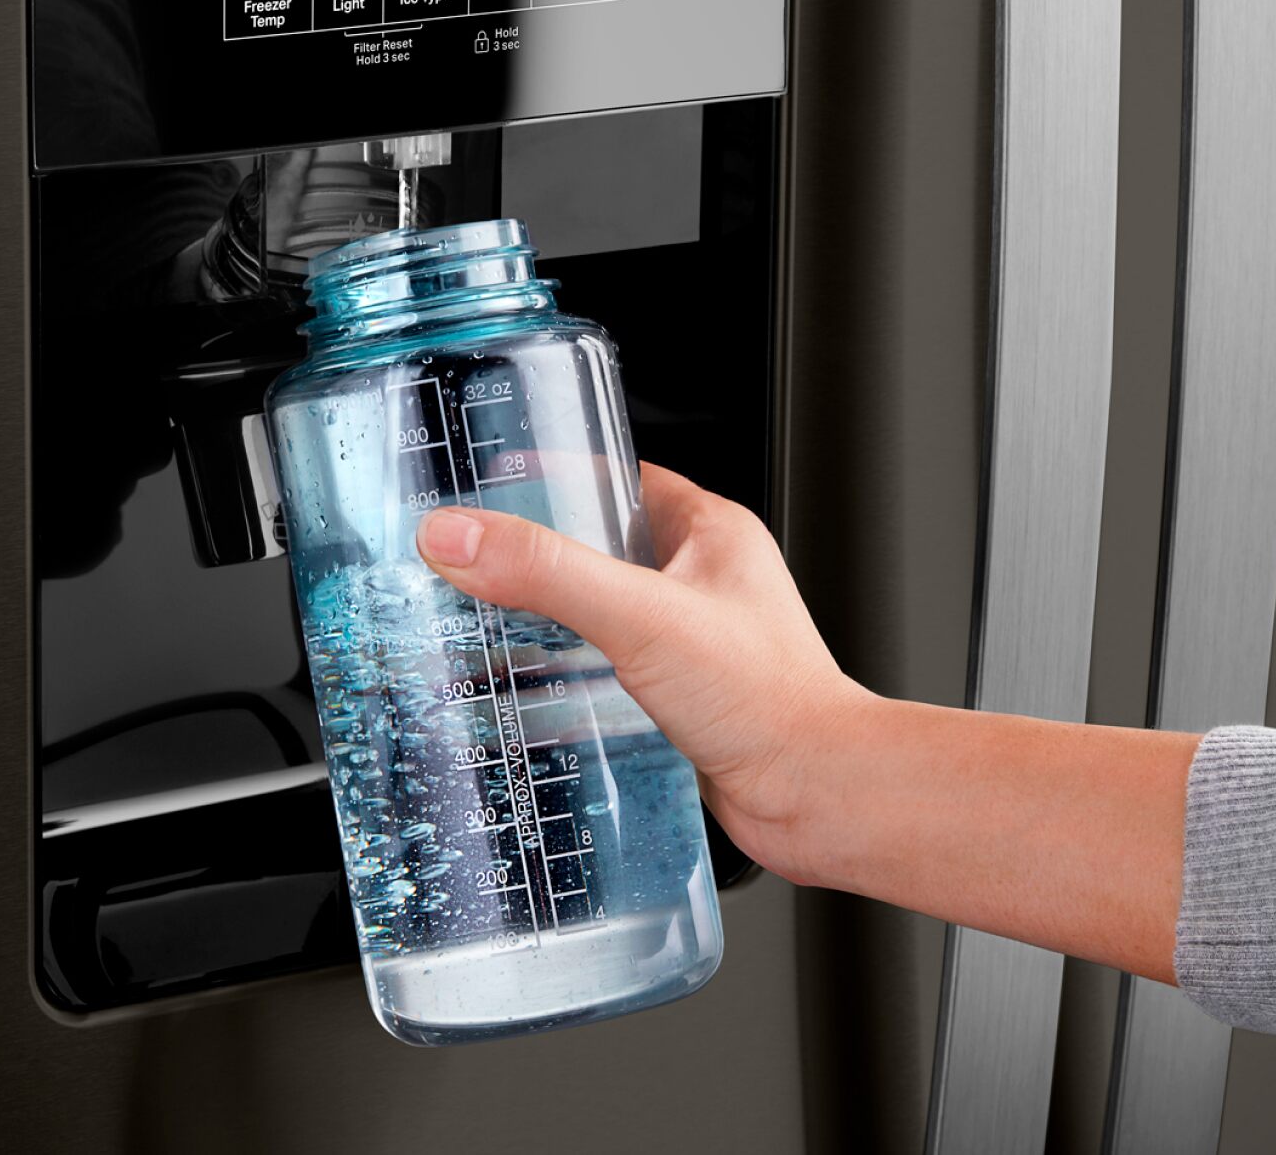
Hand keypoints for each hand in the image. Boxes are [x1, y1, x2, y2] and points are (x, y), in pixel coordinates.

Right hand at [414, 463, 871, 878]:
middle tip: (470, 563)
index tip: (489, 484)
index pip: (617, 479)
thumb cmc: (768, 700)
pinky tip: (528, 696)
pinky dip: (566, 681)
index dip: (552, 478)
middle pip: (598, 551)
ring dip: (546, 623)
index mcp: (710, 532)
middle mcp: (703, 582)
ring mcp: (692, 643)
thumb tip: (460, 536)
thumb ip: (547, 572)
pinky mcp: (680, 701)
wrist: (815, 795)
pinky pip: (609, 675)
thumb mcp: (641, 616)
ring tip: (483, 626)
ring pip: (600, 616)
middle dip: (535, 559)